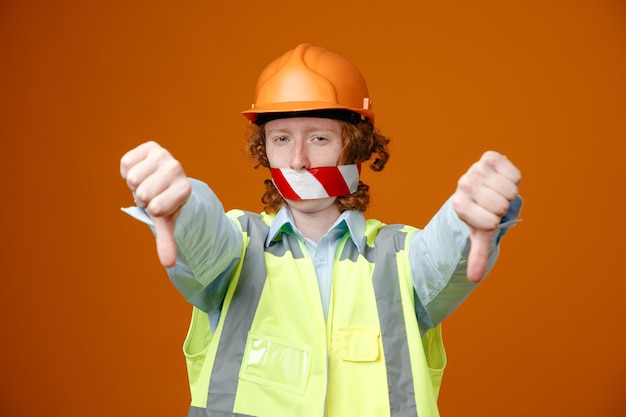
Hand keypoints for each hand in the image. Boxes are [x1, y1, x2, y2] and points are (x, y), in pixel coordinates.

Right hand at [120, 141, 191, 267]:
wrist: (165, 180)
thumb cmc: (166, 203)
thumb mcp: (167, 222)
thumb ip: (167, 241)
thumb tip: (168, 264)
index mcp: (185, 189)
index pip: (156, 207)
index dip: (153, 209)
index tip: (162, 205)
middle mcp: (177, 169)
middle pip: (142, 192)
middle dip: (143, 197)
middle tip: (152, 193)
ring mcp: (164, 155)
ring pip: (133, 177)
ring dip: (135, 183)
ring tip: (147, 182)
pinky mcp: (150, 147)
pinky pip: (127, 163)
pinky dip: (128, 170)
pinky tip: (141, 170)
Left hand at [452, 151, 520, 282]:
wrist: (480, 190)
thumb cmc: (480, 214)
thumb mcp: (478, 235)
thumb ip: (476, 255)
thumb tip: (474, 279)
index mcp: (458, 205)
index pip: (490, 222)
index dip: (494, 222)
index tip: (485, 218)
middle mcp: (464, 185)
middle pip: (502, 205)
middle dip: (502, 208)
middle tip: (492, 205)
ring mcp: (476, 169)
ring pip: (510, 190)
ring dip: (508, 194)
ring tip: (496, 193)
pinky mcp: (490, 158)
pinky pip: (515, 174)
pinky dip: (514, 179)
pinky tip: (502, 180)